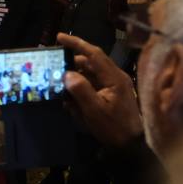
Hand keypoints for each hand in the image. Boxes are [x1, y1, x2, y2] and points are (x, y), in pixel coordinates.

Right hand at [57, 33, 143, 147]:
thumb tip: (67, 73)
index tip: (59, 37)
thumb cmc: (113, 128)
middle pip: (91, 62)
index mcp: (114, 78)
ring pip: (90, 73)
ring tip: (58, 82)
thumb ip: (81, 90)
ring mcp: (114, 86)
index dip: (77, 43)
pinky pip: (93, 84)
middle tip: (53, 64)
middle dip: (72, 61)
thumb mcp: (94, 111)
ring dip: (75, 76)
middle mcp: (115, 77)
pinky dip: (80, 87)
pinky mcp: (111, 94)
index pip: (94, 54)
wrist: (129, 146)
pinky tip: (69, 97)